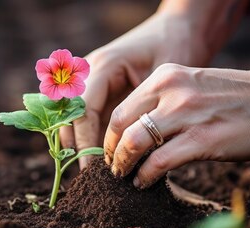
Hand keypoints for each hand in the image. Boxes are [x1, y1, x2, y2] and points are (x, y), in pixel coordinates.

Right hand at [61, 11, 210, 167]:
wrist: (180, 29)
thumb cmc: (177, 48)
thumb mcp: (164, 81)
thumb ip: (145, 112)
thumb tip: (135, 154)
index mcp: (103, 65)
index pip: (83, 110)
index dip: (85, 141)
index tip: (93, 168)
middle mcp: (88, 71)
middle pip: (69, 116)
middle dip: (77, 147)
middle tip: (90, 176)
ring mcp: (89, 80)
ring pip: (70, 118)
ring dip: (78, 145)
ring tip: (92, 172)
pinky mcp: (96, 90)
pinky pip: (83, 117)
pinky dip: (88, 139)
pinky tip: (99, 159)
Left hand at [105, 63, 249, 188]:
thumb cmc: (242, 97)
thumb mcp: (196, 85)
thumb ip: (167, 102)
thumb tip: (139, 132)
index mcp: (168, 76)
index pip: (122, 107)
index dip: (110, 134)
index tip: (111, 150)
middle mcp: (172, 91)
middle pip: (120, 124)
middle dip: (111, 150)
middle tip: (113, 166)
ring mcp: (187, 115)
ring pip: (134, 143)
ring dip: (123, 164)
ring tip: (125, 176)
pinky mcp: (203, 140)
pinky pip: (158, 163)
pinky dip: (145, 176)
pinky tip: (145, 183)